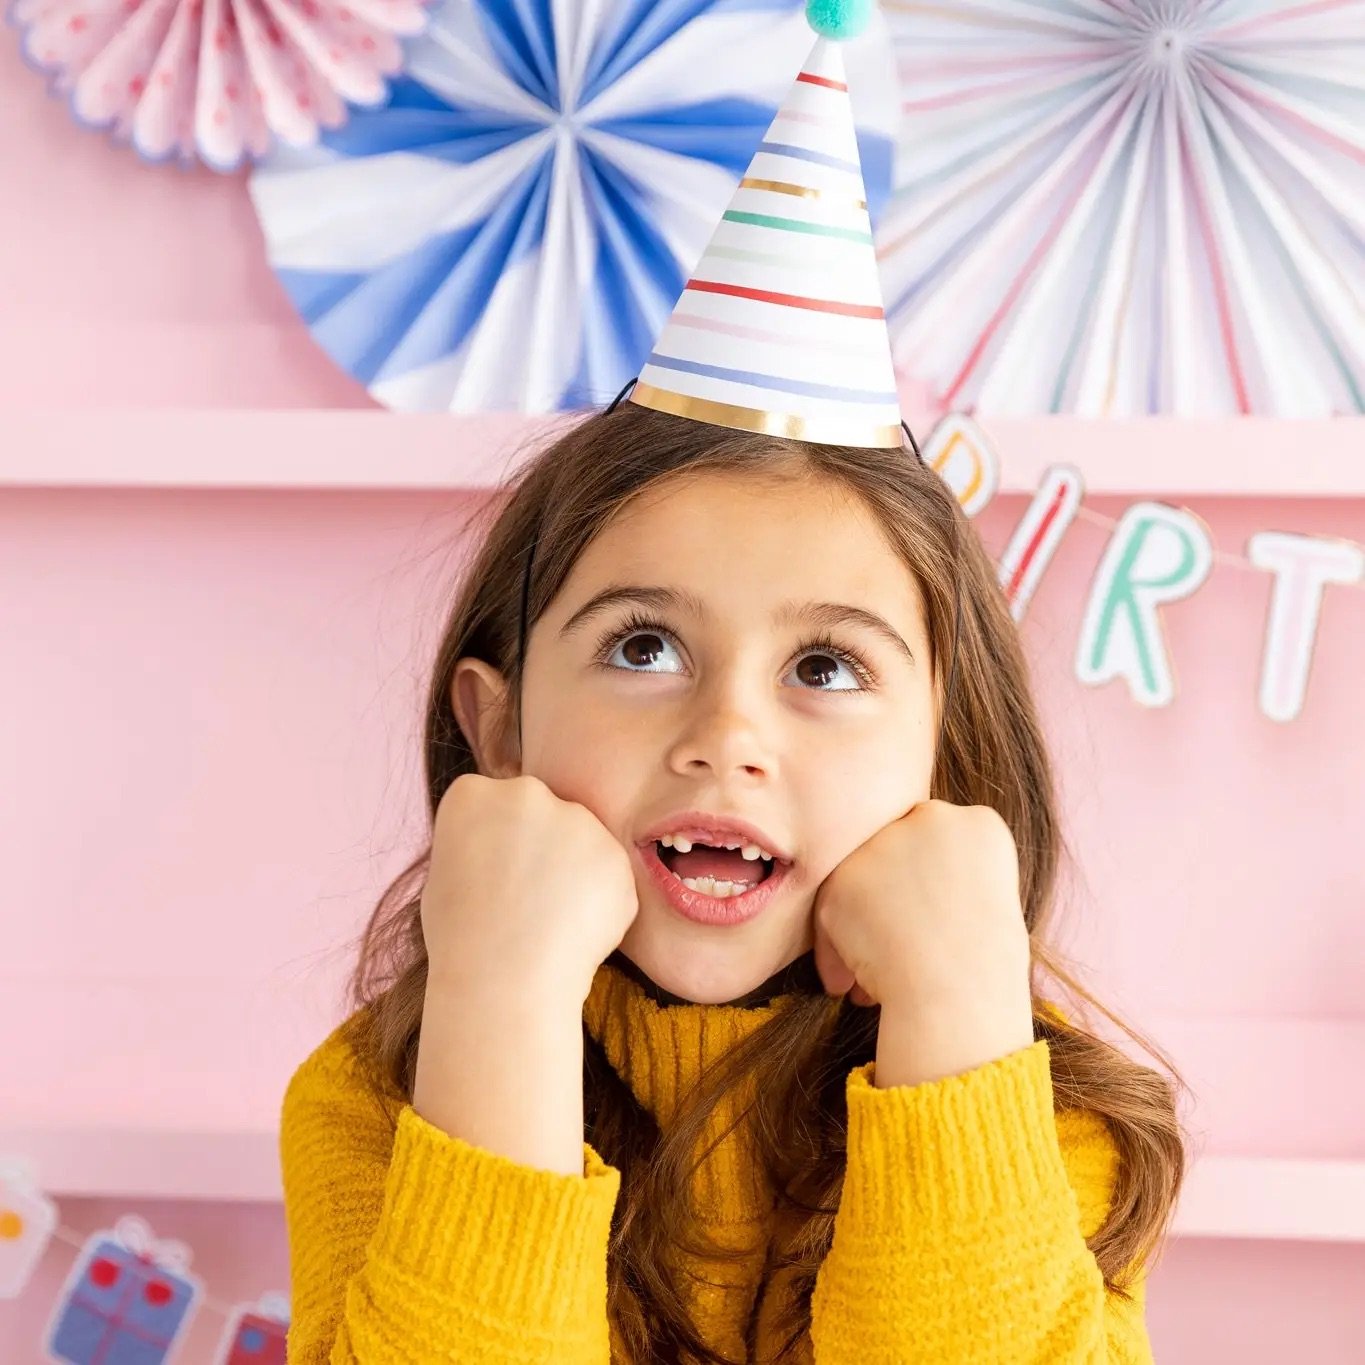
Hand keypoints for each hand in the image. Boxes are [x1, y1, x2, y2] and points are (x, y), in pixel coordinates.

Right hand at [420, 773, 639, 1007]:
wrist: (503, 981)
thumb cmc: (460, 939)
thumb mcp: (445, 872)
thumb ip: (479, 840)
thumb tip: (504, 841)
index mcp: (473, 793)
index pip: (492, 803)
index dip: (495, 845)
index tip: (490, 878)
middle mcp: (526, 793)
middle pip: (540, 812)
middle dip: (538, 846)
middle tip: (525, 899)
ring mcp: (576, 819)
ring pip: (579, 840)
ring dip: (572, 870)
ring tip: (547, 919)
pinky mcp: (614, 854)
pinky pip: (607, 874)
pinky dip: (599, 899)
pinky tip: (573, 929)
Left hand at [810, 799, 1033, 1081]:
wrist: (962, 995)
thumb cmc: (988, 972)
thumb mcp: (991, 908)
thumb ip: (952, 877)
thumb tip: (910, 888)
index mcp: (979, 824)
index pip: (941, 841)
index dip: (929, 885)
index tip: (933, 924)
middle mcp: (931, 819)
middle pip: (896, 851)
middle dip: (892, 898)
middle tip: (899, 944)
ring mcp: (884, 843)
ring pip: (861, 879)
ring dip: (862, 923)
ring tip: (875, 974)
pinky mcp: (843, 875)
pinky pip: (832, 909)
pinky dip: (836, 949)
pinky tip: (848, 986)